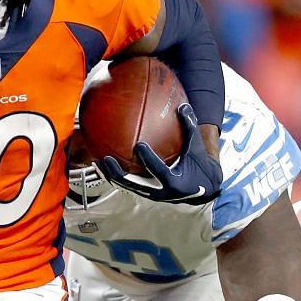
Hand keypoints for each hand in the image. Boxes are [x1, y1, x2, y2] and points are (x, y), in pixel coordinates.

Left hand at [97, 105, 221, 204]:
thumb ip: (190, 127)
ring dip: (111, 175)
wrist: (202, 187)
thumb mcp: (196, 148)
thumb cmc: (199, 165)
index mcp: (175, 182)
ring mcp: (151, 194)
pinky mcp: (145, 193)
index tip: (139, 145)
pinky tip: (104, 163)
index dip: (148, 159)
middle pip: (134, 185)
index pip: (159, 170)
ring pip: (127, 187)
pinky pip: (127, 185)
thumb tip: (182, 106)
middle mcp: (160, 191)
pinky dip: (115, 175)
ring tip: (98, 162)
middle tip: (107, 159)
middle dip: (119, 173)